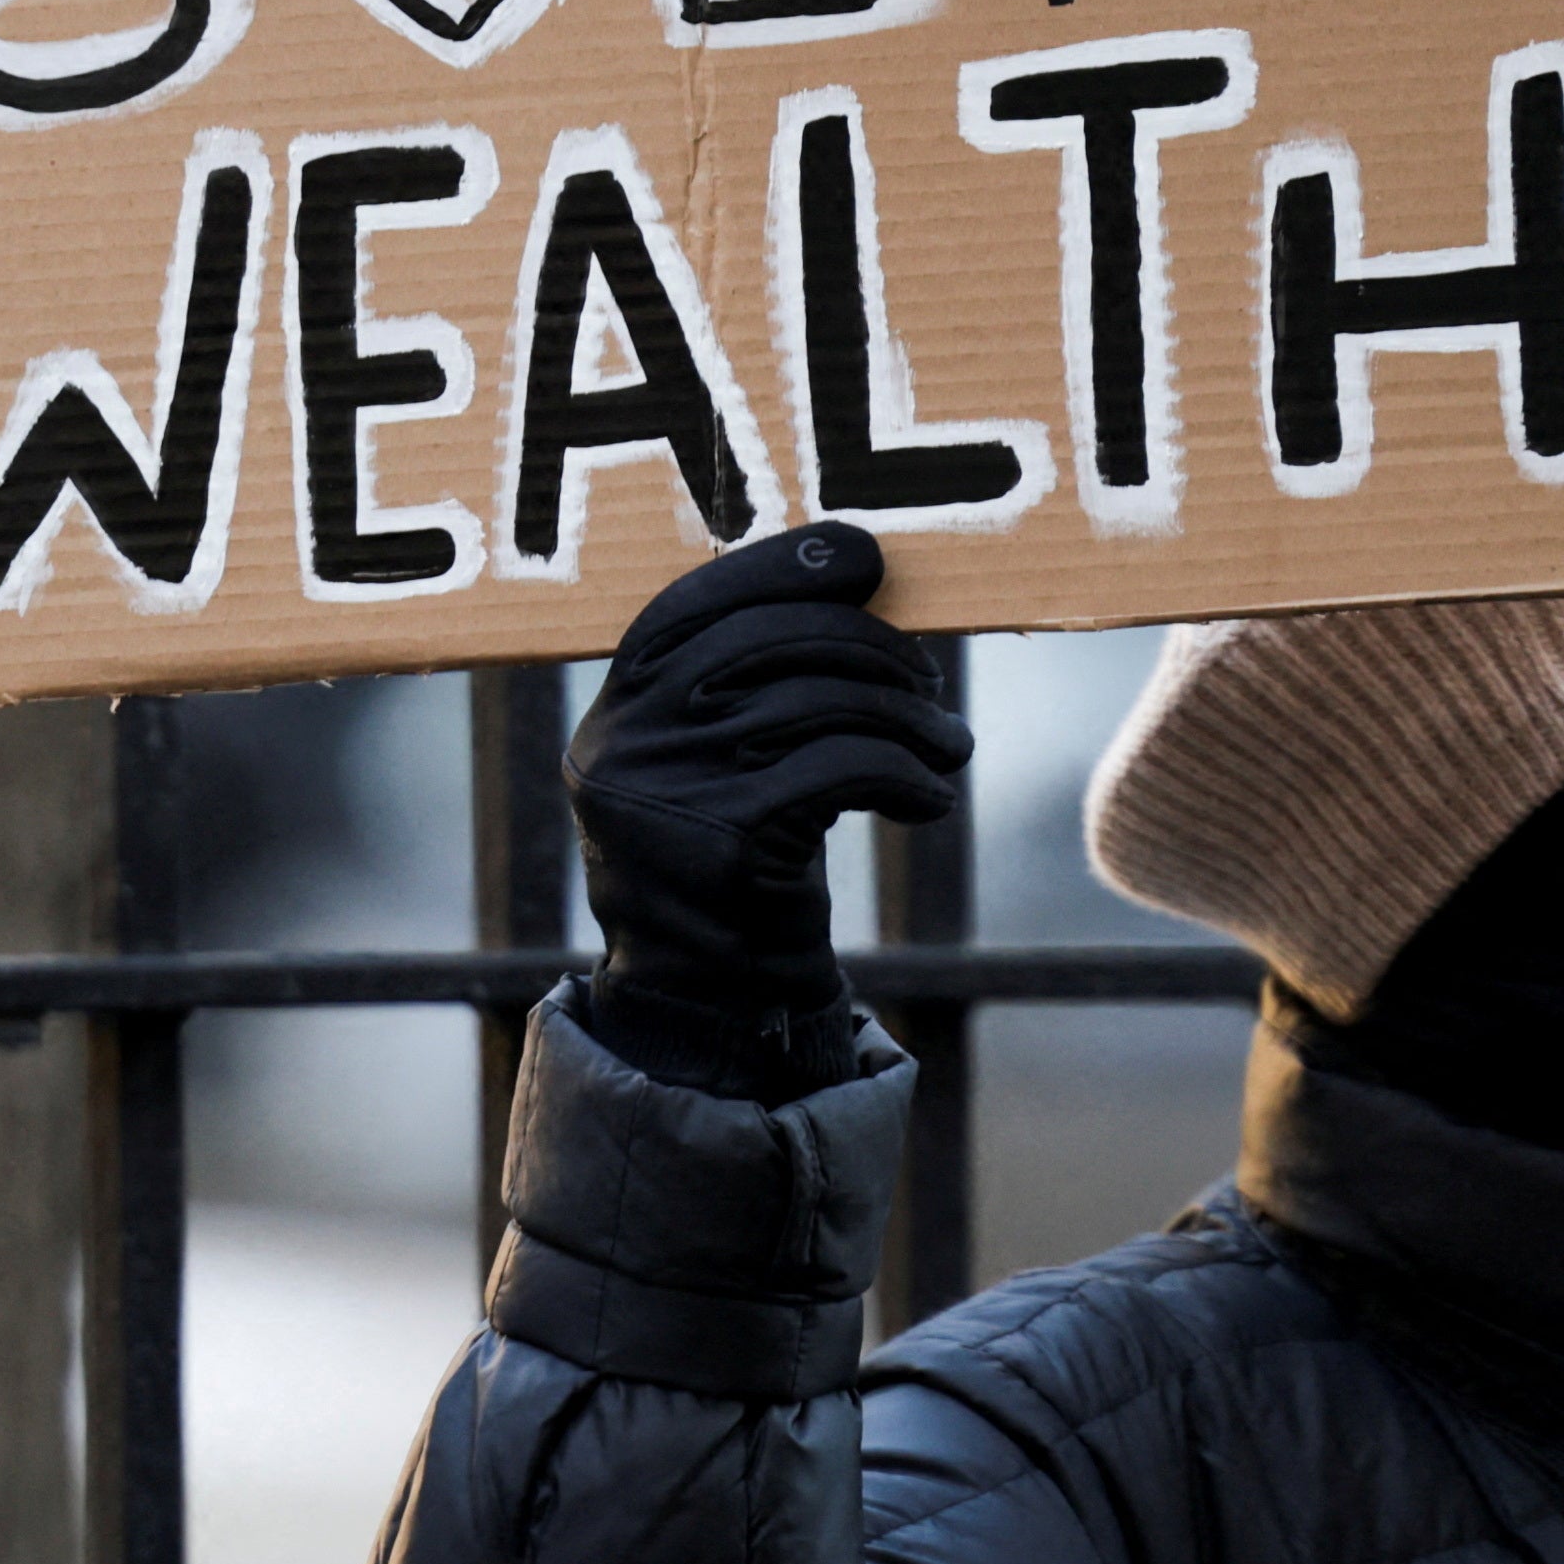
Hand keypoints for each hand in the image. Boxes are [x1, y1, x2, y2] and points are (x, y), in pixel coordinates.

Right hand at [564, 525, 968, 1076]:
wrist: (716, 1005)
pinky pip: (843, 766)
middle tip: (929, 685)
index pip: (690, 606)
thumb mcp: (720, 767)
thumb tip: (855, 576)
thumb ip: (751, 686)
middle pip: (767, 643)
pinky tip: (929, 798)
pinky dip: (905, 773)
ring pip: (817, 701)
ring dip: (907, 719)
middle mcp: (625, 746)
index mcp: (614, 713)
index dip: (779, 567)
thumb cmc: (740, 866)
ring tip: (948, 749)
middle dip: (870, 649)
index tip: (863, 558)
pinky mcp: (725, 844)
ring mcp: (668, 795)